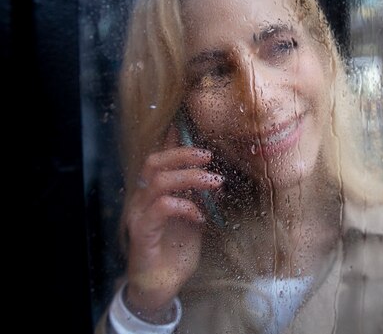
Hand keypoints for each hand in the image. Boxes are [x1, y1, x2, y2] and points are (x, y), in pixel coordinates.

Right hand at [124, 127, 222, 322]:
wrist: (160, 287)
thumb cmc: (176, 253)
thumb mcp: (192, 219)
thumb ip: (198, 198)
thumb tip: (213, 178)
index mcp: (153, 194)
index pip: (159, 160)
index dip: (172, 141)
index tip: (186, 123)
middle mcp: (142, 199)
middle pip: (155, 162)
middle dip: (183, 153)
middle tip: (208, 156)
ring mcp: (140, 214)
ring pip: (159, 180)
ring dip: (190, 176)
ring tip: (214, 182)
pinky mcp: (142, 231)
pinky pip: (162, 207)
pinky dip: (185, 205)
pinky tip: (200, 215)